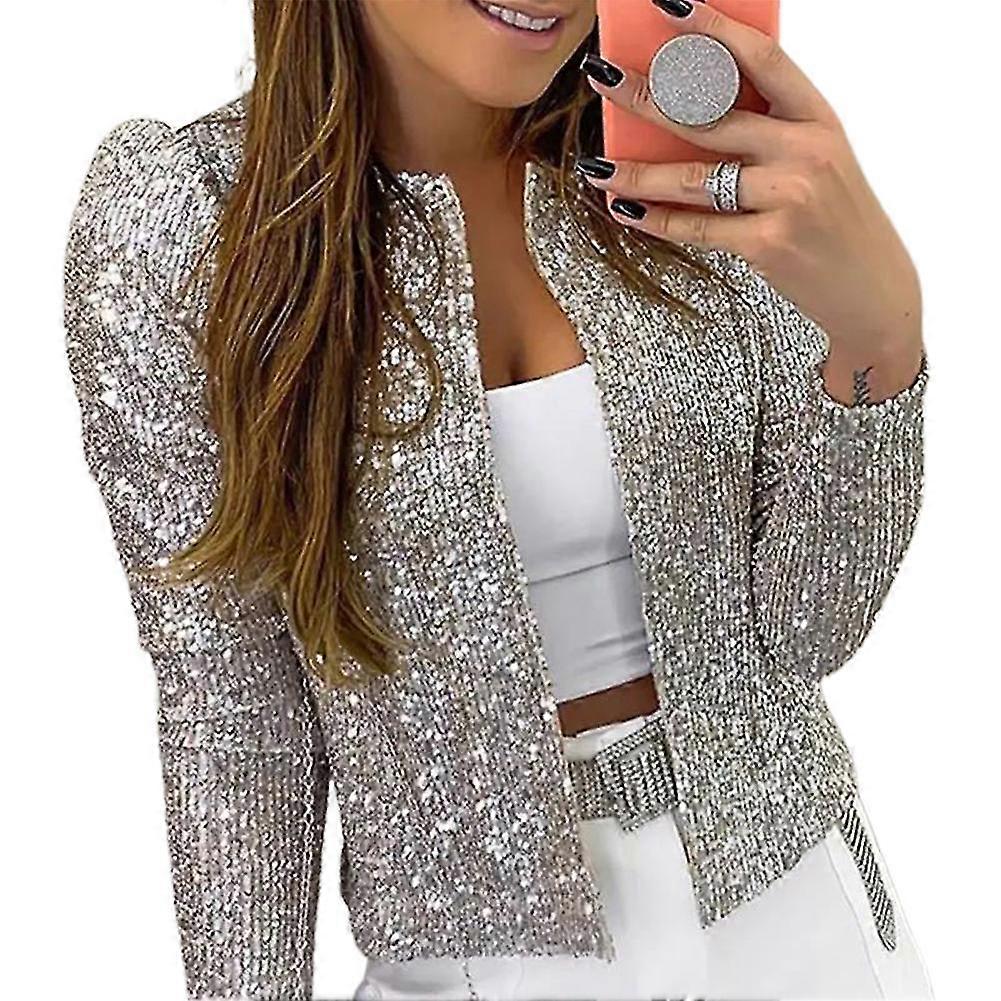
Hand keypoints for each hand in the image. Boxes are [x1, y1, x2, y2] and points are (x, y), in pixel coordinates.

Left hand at [578, 1, 924, 397]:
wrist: (871, 288)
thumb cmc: (835, 219)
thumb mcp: (818, 161)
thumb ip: (770, 132)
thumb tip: (692, 109)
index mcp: (819, 119)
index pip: (763, 58)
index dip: (714, 28)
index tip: (671, 7)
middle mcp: (806, 151)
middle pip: (712, 115)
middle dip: (650, 97)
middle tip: (606, 80)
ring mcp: (788, 197)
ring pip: (695, 177)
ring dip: (638, 173)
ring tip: (598, 168)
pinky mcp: (769, 243)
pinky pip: (697, 227)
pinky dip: (657, 220)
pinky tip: (626, 209)